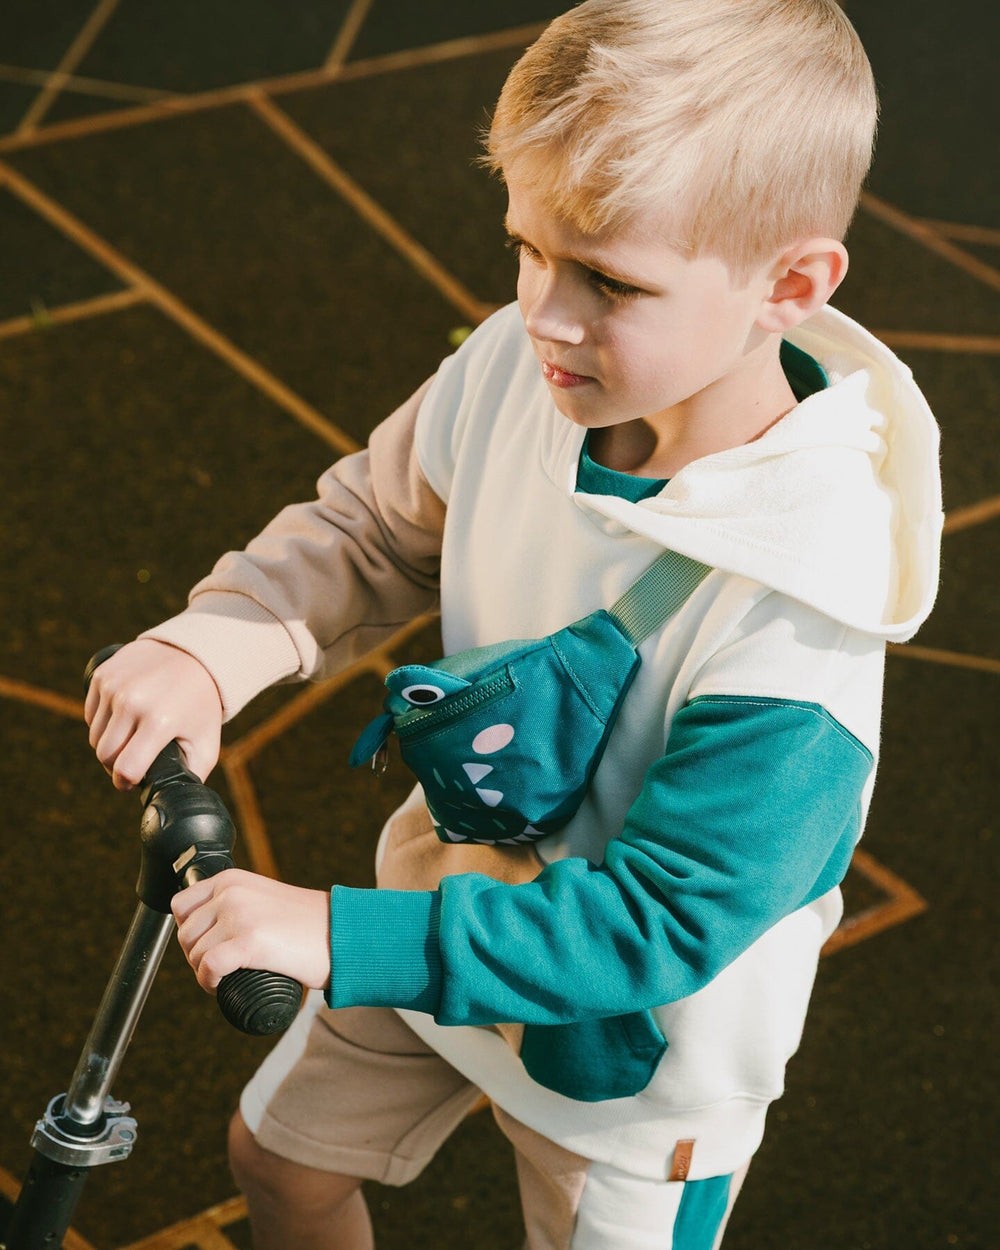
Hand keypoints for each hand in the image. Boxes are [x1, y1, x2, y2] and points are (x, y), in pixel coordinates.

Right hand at [85, 639, 222, 788]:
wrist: (194, 654)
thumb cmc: (201, 704)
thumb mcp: (206, 742)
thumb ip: (191, 775)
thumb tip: (173, 799)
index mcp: (159, 721)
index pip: (125, 769)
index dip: (125, 783)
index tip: (131, 783)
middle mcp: (133, 702)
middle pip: (105, 755)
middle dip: (116, 766)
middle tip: (132, 762)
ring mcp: (114, 686)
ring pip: (95, 736)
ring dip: (109, 744)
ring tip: (130, 739)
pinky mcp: (102, 675)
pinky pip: (90, 714)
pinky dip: (102, 723)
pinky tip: (122, 719)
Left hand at [172, 869, 330, 993]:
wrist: (344, 934)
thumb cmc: (310, 925)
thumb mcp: (265, 899)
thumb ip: (239, 903)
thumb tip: (209, 931)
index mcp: (233, 879)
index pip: (181, 905)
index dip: (190, 932)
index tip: (207, 947)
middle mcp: (232, 893)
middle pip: (186, 934)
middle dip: (196, 957)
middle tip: (220, 969)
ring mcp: (239, 916)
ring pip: (194, 954)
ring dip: (203, 973)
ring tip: (226, 978)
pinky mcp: (249, 941)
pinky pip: (208, 968)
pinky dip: (208, 983)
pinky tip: (220, 987)